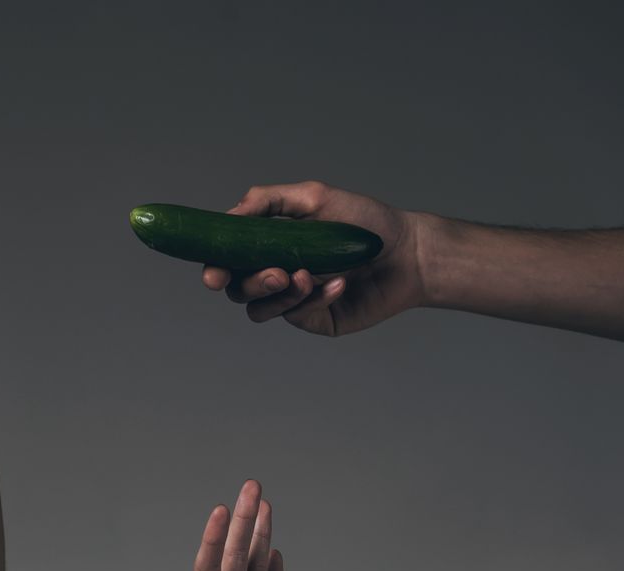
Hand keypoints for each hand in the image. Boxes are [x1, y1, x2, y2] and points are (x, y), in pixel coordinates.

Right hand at [200, 181, 426, 336]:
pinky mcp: (315, 319)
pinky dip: (315, 298)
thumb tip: (231, 213)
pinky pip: (297, 316)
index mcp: (269, 245)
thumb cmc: (365, 221)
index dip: (214, 268)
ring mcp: (293, 300)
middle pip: (237, 289)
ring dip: (279, 296)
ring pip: (259, 310)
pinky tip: (340, 283)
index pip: (228, 260)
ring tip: (307, 277)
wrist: (409, 252)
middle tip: (276, 274)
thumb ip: (269, 200)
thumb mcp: (315, 198)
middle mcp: (276, 274)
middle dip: (250, 283)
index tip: (214, 274)